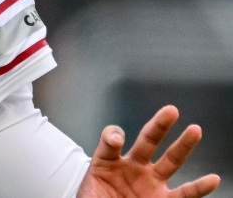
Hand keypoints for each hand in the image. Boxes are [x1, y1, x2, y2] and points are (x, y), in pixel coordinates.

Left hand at [76, 105, 219, 197]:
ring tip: (195, 129)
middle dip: (159, 125)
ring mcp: (149, 182)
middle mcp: (132, 167)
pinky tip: (212, 179)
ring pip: (170, 160)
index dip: (113, 136)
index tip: (116, 141)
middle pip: (147, 140)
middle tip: (171, 110)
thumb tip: (98, 185)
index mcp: (108, 162)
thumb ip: (93, 186)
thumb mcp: (87, 192)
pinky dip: (199, 187)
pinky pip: (184, 193)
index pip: (111, 140)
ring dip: (183, 145)